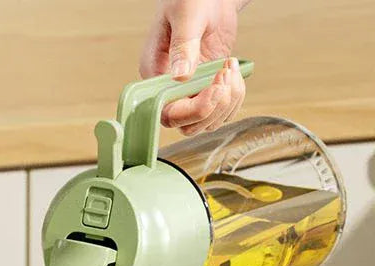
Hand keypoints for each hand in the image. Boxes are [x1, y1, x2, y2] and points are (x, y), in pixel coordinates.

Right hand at [140, 0, 249, 134]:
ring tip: (230, 67)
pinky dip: (235, 97)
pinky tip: (234, 71)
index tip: (215, 87)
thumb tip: (180, 76)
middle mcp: (169, 90)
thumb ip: (183, 45)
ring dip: (228, 101)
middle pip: (188, 125)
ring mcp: (188, 93)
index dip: (194, 109)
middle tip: (225, 74)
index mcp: (155, 75)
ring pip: (207, 122)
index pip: (167, 113)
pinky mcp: (206, 90)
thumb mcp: (186, 15)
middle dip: (213, 107)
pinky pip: (222, 111)